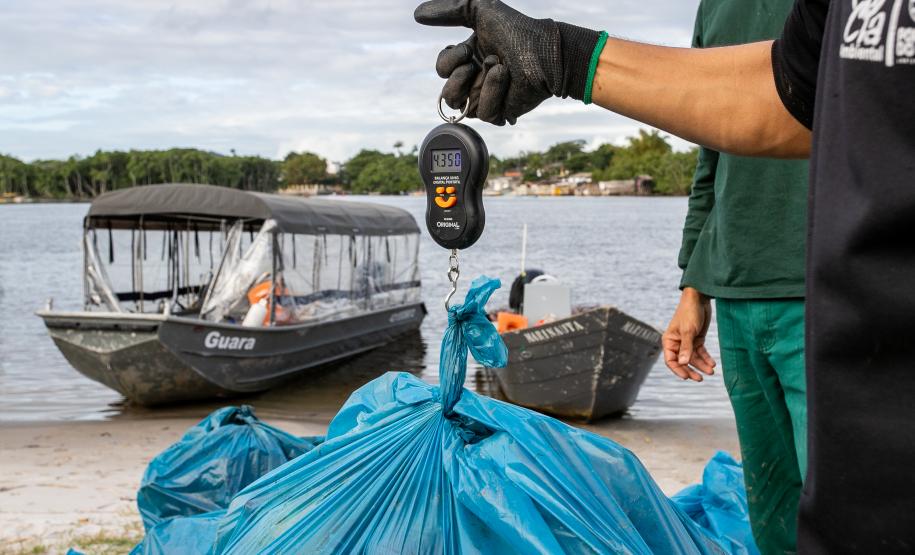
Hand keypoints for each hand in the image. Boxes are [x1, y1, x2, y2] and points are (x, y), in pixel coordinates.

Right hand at [414, 0, 600, 124]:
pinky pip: (483, 113)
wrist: (544, 53)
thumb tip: (417, 14)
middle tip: (478, 63)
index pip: (441, 69)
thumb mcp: (480, 10)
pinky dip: (493, 93)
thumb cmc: (517, 31)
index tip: (469, 49)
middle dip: (459, 75)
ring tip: (498, 69)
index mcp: (469, 58)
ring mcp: (486, 98)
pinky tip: (506, 78)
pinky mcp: (499, 113)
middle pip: (446, 94)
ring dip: (476, 83)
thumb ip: (449, 10)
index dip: (450, 60)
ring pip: (460, 105)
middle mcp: (475, 80)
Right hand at [663, 287, 715, 381]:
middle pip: (683, 361)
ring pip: (693, 358)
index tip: (687, 377)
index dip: (678, 370)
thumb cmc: (689, 312)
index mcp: (669, 341)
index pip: (671, 360)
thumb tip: (684, 363)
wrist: (699, 298)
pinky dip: (706, 358)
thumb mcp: (688, 331)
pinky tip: (712, 363)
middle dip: (691, 370)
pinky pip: (701, 352)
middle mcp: (677, 343)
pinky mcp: (697, 339)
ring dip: (702, 365)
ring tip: (711, 371)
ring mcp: (687, 342)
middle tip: (700, 379)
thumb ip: (686, 347)